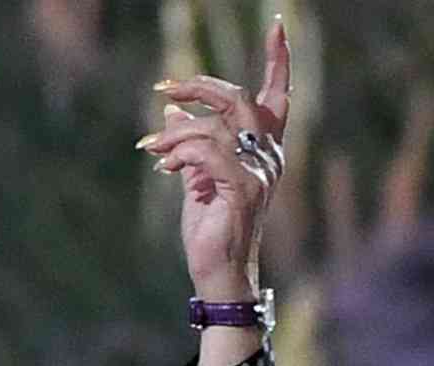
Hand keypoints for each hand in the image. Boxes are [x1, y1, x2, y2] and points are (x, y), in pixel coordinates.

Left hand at [138, 18, 290, 301]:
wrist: (217, 272)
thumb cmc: (210, 230)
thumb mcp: (196, 180)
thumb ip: (190, 147)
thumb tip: (172, 113)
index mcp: (264, 148)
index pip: (278, 95)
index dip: (280, 59)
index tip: (278, 24)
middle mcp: (270, 154)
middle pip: (239, 98)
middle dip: (198, 88)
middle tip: (164, 89)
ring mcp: (260, 171)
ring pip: (216, 126)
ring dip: (175, 134)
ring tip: (152, 151)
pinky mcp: (244, 188)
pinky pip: (209, 153)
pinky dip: (181, 154)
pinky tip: (164, 168)